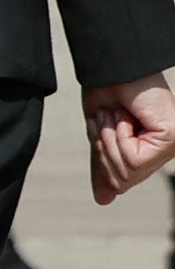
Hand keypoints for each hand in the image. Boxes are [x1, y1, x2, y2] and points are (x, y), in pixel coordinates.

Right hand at [95, 74, 174, 206]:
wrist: (111, 68)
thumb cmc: (108, 93)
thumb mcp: (101, 136)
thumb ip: (105, 166)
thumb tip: (104, 200)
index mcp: (152, 151)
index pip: (124, 179)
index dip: (103, 159)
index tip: (103, 126)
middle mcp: (166, 151)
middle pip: (124, 179)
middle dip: (106, 147)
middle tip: (109, 118)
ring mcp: (170, 145)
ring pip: (127, 169)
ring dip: (111, 138)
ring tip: (119, 115)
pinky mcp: (169, 139)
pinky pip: (132, 157)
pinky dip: (119, 133)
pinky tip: (127, 116)